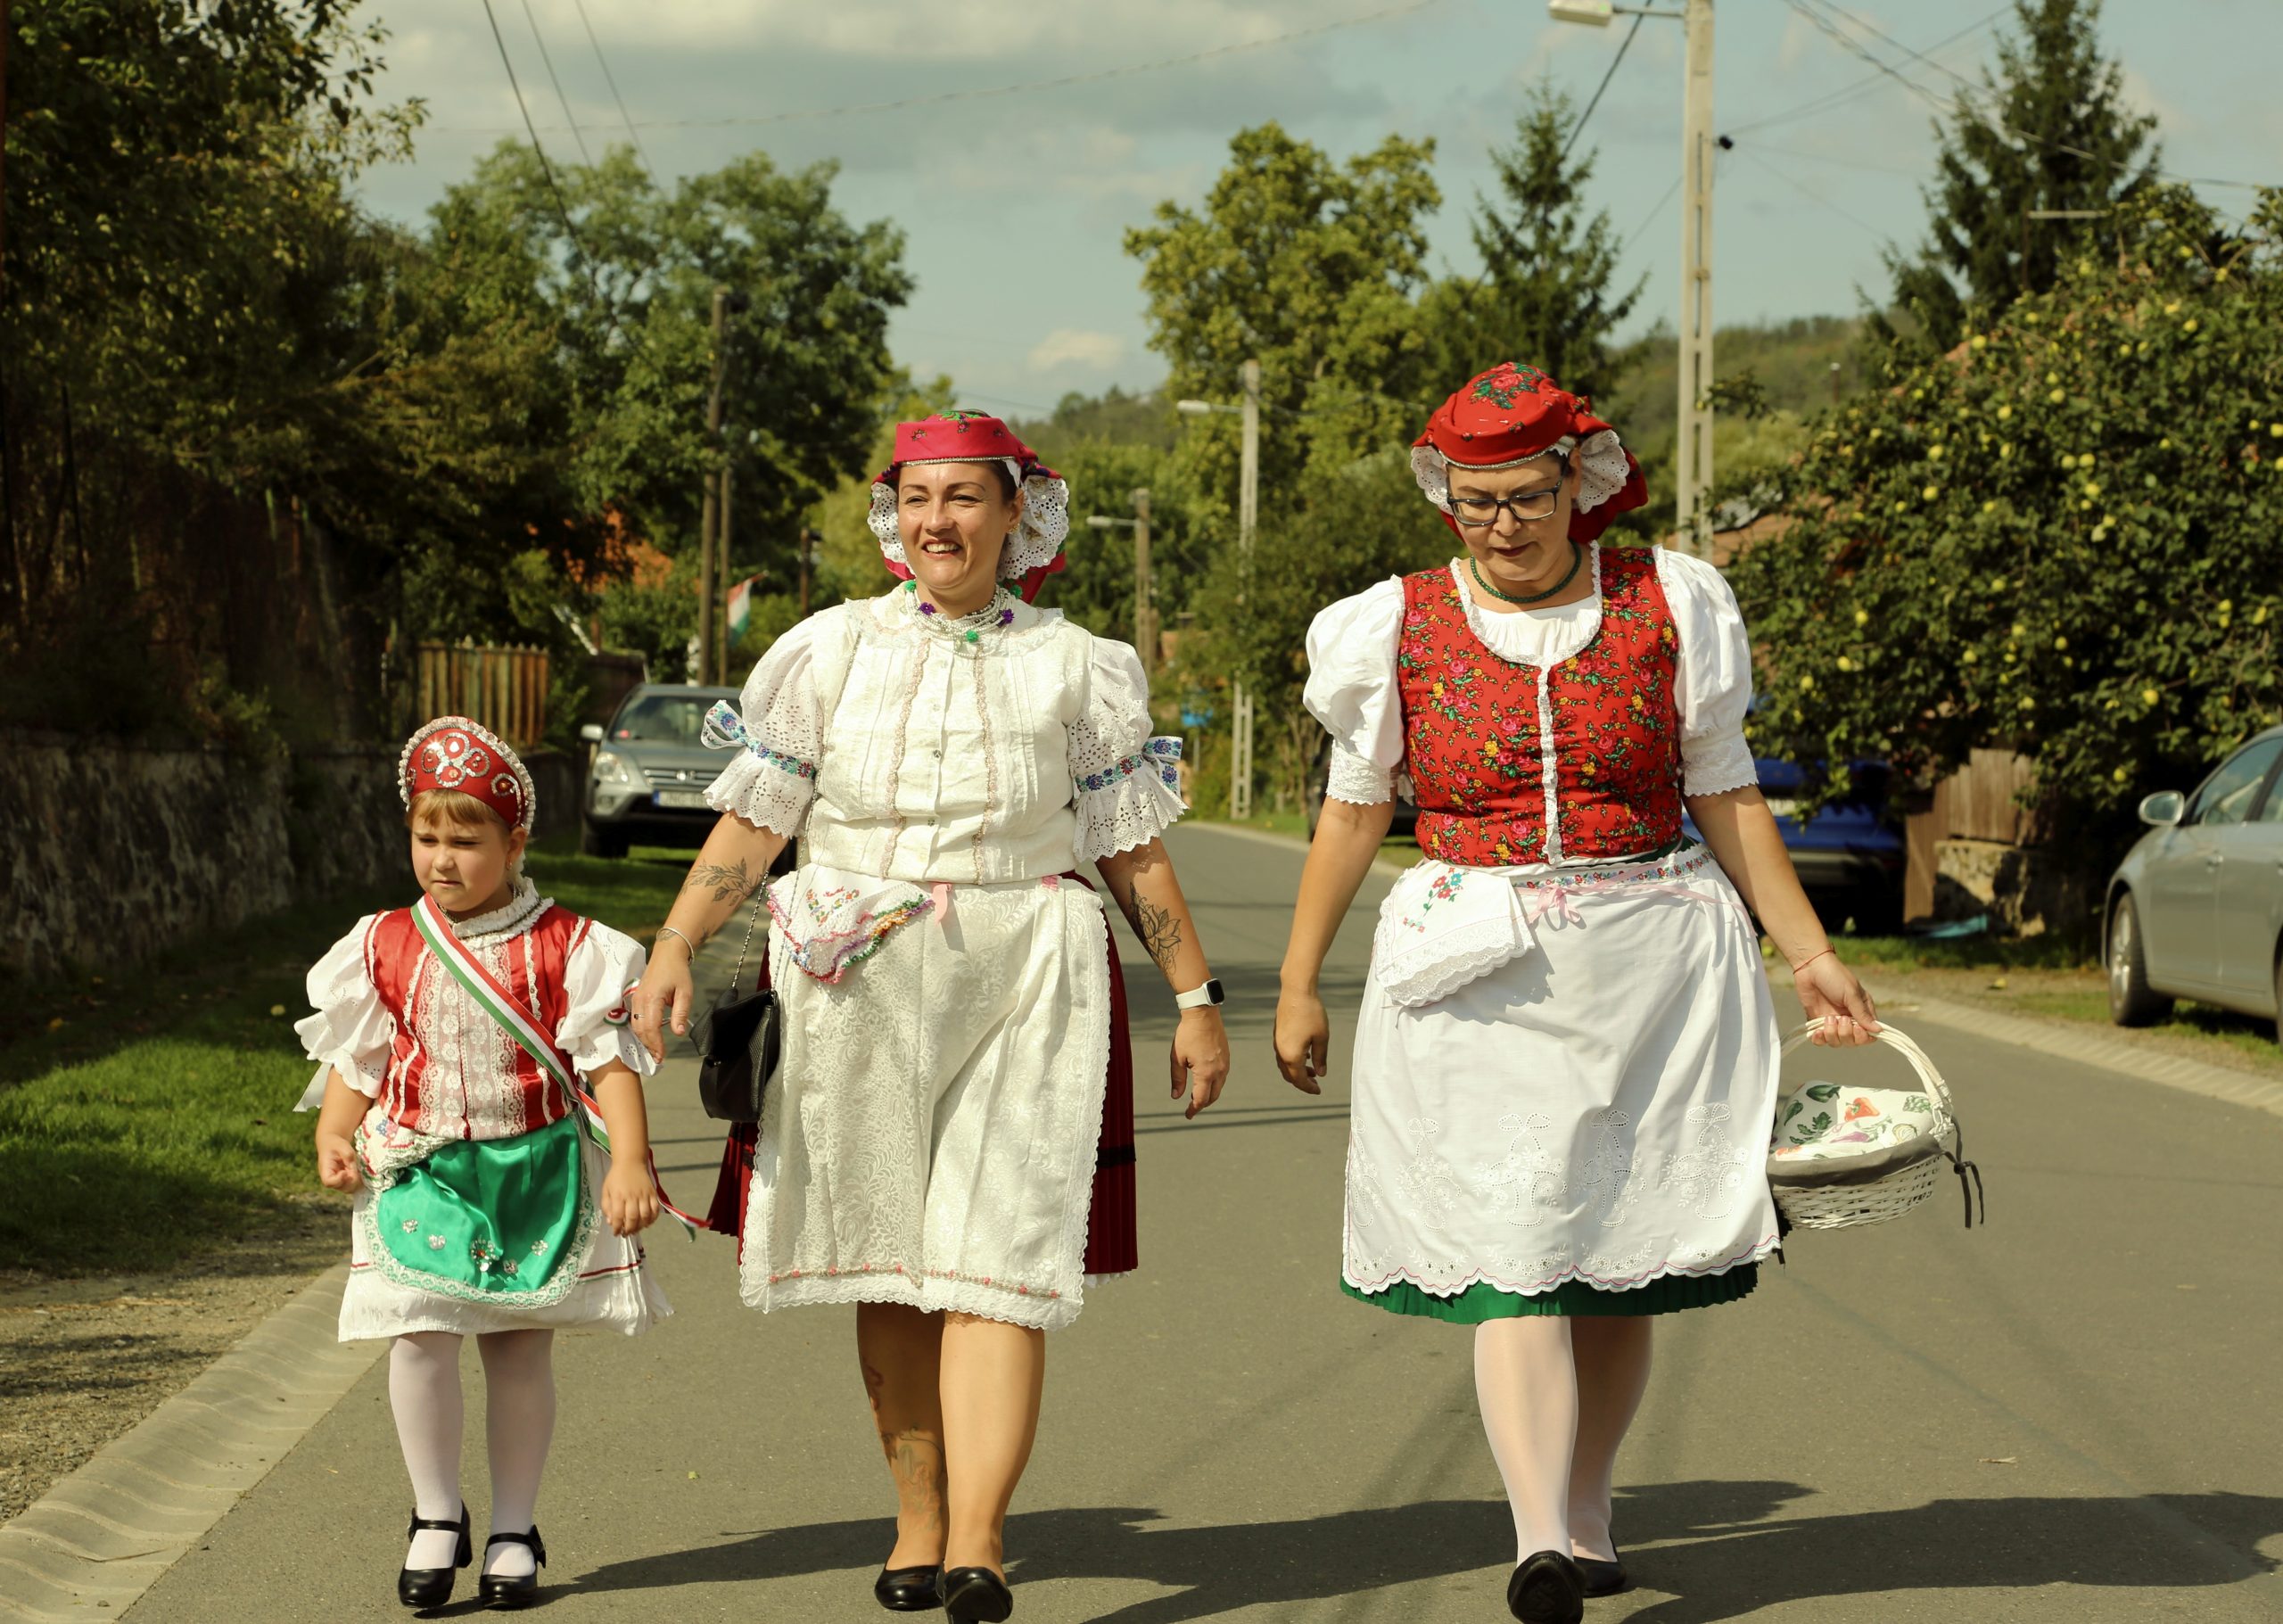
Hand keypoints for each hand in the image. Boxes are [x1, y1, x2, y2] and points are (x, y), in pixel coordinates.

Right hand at [314, 1132, 361, 1191]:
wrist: (333, 1144)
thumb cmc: (336, 1144)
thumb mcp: (342, 1146)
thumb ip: (348, 1157)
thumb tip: (354, 1171)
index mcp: (325, 1170)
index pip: (328, 1182)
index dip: (338, 1180)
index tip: (345, 1171)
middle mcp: (331, 1178)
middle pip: (341, 1188)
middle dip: (351, 1181)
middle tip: (355, 1170)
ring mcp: (339, 1181)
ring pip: (348, 1189)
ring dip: (356, 1181)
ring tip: (357, 1170)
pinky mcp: (346, 1181)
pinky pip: (354, 1186)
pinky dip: (360, 1181)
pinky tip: (361, 1172)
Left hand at [600, 1161, 659, 1236]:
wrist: (631, 1162)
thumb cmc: (616, 1177)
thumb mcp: (606, 1190)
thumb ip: (606, 1206)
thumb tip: (611, 1222)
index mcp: (618, 1195)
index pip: (618, 1216)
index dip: (617, 1228)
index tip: (616, 1233)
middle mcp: (632, 1195)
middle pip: (633, 1218)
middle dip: (629, 1230)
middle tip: (626, 1234)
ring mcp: (644, 1194)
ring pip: (645, 1215)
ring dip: (640, 1226)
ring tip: (635, 1230)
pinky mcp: (652, 1193)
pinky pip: (655, 1209)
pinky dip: (652, 1219)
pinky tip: (647, 1223)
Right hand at [631, 940, 695, 1063]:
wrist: (667, 954)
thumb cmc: (677, 971)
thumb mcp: (685, 992)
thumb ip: (681, 1013)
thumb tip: (678, 1032)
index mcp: (652, 998)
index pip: (652, 1028)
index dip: (656, 1044)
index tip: (662, 1056)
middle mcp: (640, 1000)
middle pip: (641, 1030)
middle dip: (649, 1046)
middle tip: (659, 1059)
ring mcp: (635, 999)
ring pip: (636, 1026)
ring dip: (644, 1040)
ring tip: (655, 1052)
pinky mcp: (635, 999)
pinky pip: (635, 1019)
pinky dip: (641, 1031)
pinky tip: (650, 1038)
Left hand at [1171, 1008, 1229, 1119]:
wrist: (1203, 1014)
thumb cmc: (1187, 1035)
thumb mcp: (1177, 1058)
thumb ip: (1177, 1079)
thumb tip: (1176, 1097)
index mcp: (1205, 1073)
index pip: (1201, 1099)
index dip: (1193, 1109)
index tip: (1187, 1115)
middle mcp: (1219, 1071)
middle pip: (1212, 1097)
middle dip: (1202, 1104)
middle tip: (1191, 1108)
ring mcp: (1225, 1064)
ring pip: (1219, 1087)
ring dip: (1209, 1094)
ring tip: (1197, 1095)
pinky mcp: (1227, 1058)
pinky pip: (1222, 1077)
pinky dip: (1214, 1084)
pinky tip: (1205, 1081)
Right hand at [1272, 988, 1327, 1094]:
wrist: (1296, 991)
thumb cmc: (1311, 1013)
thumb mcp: (1322, 1038)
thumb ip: (1320, 1058)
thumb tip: (1321, 1073)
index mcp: (1291, 1055)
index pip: (1299, 1080)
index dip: (1309, 1088)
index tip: (1319, 1091)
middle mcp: (1281, 1051)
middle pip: (1289, 1075)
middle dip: (1302, 1081)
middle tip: (1316, 1084)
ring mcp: (1277, 1042)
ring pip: (1285, 1065)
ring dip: (1297, 1070)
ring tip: (1313, 1070)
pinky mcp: (1277, 1034)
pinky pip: (1283, 1054)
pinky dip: (1293, 1060)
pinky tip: (1305, 1054)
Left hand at [1795, 950, 1878, 1045]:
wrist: (1810, 966)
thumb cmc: (1834, 975)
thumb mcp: (1851, 993)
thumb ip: (1862, 1013)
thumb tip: (1878, 1031)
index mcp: (1862, 1012)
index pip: (1868, 1035)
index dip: (1863, 1037)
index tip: (1856, 1027)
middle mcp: (1848, 1019)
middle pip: (1852, 1042)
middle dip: (1846, 1035)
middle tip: (1840, 1018)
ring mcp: (1832, 1022)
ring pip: (1836, 1042)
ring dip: (1832, 1034)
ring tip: (1828, 1018)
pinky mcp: (1816, 1022)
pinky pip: (1820, 1040)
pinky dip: (1819, 1039)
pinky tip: (1817, 1032)